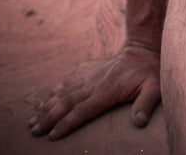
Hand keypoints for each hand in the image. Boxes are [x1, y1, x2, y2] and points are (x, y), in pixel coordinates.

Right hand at [28, 41, 160, 139]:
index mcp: (107, 91)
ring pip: (63, 93)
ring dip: (47, 106)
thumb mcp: (154, 87)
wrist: (143, 48)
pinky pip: (68, 82)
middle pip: (66, 103)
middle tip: (33, 132)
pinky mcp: (89, 72)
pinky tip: (44, 100)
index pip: (82, 111)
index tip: (52, 137)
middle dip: (48, 118)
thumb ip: (145, 104)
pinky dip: (54, 92)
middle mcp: (94, 84)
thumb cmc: (149, 71)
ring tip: (32, 120)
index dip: (67, 124)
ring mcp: (90, 77)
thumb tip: (139, 123)